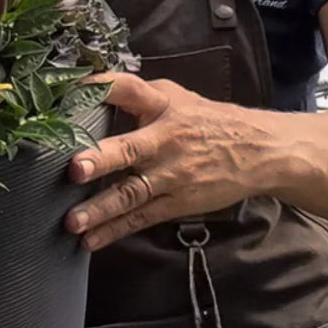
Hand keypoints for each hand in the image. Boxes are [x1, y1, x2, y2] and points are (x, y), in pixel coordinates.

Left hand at [64, 73, 271, 250]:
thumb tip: (88, 89)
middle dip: (102, 159)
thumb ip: (134, 93)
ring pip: (132, 193)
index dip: (102, 87)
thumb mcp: (171, 95)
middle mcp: (164, 141)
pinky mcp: (176, 203)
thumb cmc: (203, 119)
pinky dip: (115, 230)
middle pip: (130, 149)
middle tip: (75, 169)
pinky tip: (91, 240)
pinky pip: (141, 217)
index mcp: (160, 105)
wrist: (257, 152)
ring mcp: (171, 175)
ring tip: (73, 220)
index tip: (70, 92)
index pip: (129, 89)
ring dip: (101, 209)